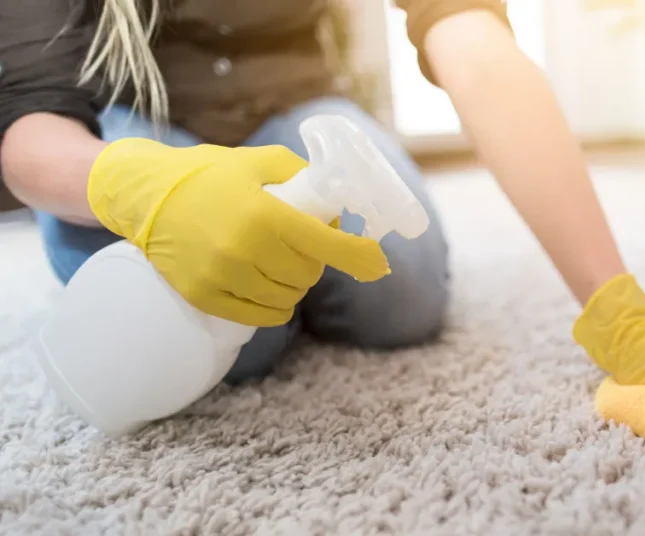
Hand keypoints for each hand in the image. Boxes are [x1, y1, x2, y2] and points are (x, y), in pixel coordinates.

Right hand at [87, 139, 390, 326]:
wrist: (144, 194)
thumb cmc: (207, 174)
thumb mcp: (260, 161)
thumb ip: (302, 175)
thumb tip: (337, 204)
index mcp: (264, 214)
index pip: (326, 245)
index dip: (358, 257)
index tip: (377, 263)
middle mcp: (244, 248)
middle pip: (308, 274)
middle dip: (315, 263)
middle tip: (304, 248)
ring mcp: (222, 275)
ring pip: (286, 298)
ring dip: (295, 286)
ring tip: (282, 266)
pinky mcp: (203, 295)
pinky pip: (259, 315)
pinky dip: (274, 307)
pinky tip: (271, 291)